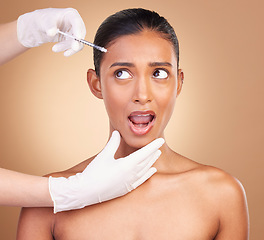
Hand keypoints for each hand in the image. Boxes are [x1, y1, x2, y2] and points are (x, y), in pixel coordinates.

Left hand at [17, 8, 85, 55]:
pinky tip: (62, 52)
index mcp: (70, 14)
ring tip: (54, 48)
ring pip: (77, 43)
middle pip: (79, 35)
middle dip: (71, 43)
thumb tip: (52, 32)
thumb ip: (49, 26)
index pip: (76, 22)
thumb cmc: (44, 20)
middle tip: (65, 50)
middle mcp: (75, 23)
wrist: (41, 27)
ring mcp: (75, 32)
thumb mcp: (45, 21)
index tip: (77, 38)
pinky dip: (69, 51)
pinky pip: (75, 48)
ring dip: (66, 47)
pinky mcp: (72, 40)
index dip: (78, 30)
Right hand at [49, 131, 163, 212]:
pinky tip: (153, 171)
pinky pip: (142, 180)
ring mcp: (130, 183)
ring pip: (145, 170)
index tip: (161, 140)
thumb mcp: (104, 156)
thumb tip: (117, 132)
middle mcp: (131, 174)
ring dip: (152, 161)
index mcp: (126, 165)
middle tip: (159, 145)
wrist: (86, 192)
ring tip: (157, 155)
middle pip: (146, 161)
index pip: (144, 153)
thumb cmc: (94, 173)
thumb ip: (113, 143)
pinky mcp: (127, 189)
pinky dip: (148, 174)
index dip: (153, 146)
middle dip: (153, 152)